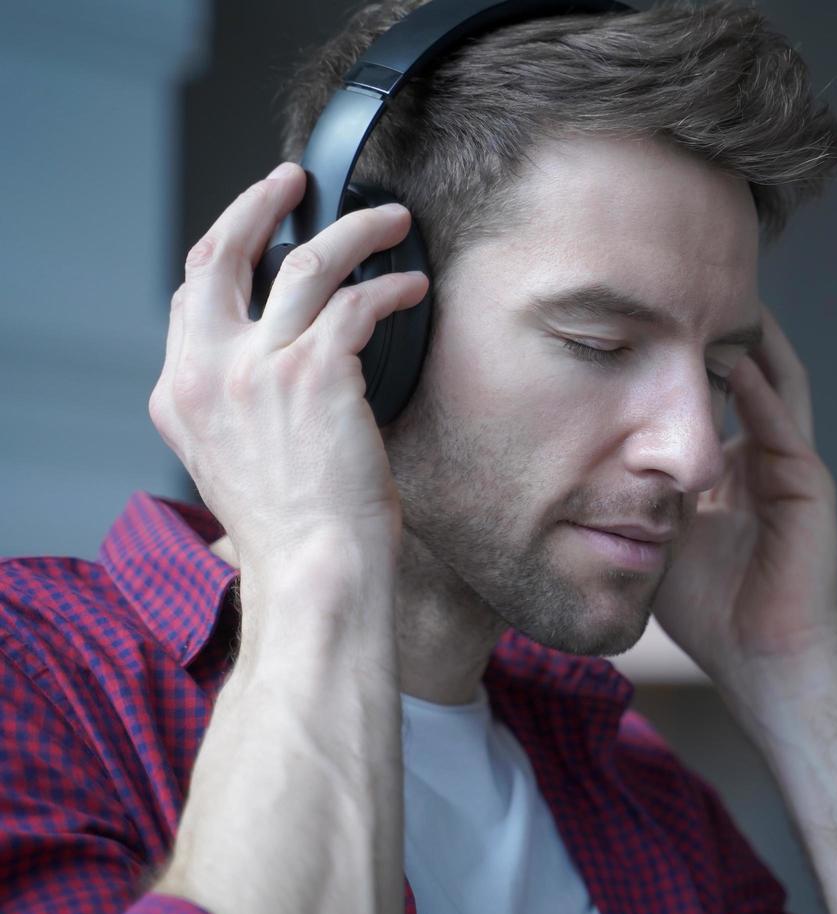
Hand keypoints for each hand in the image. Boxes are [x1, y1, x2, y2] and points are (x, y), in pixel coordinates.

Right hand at [149, 162, 428, 567]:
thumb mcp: (236, 464)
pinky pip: (360, 301)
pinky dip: (393, 288)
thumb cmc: (295, 532)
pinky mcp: (317, 370)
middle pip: (222, 255)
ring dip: (354, 229)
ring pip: (305, 261)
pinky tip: (414, 290)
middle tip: (291, 181)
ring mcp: (259, 367)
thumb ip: (239, 410)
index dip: (226, 253)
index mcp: (181, 397)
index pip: (191, 298)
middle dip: (257, 204)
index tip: (255, 229)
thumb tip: (275, 373)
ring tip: (389, 220)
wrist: (315, 568)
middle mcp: (208, 373)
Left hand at [652, 306, 836, 690]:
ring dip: (741, 338)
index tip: (634, 319)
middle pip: (739, 372)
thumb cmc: (707, 609)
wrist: (761, 657)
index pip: (702, 394)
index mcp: (726, 468)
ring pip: (768, 379)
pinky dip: (756, 383)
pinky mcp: (806, 479)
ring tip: (709, 294)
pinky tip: (726, 353)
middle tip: (675, 284)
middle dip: (709, 330)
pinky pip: (780, 417)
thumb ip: (627, 494)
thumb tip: (566, 458)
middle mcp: (759, 455)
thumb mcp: (652, 536)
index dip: (673, 357)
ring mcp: (786, 463)